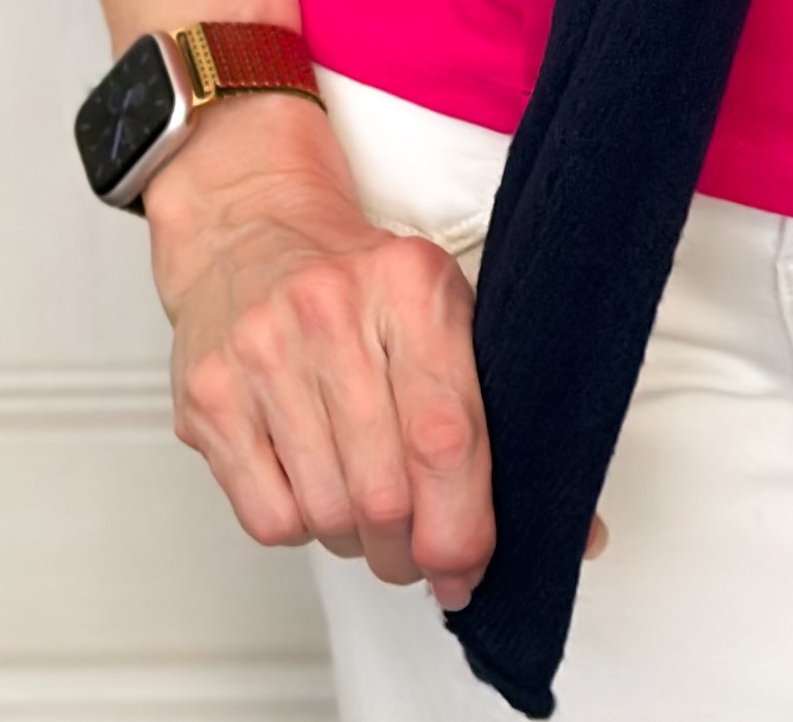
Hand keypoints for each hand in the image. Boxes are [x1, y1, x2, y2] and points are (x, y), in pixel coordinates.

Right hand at [146, 93, 607, 606]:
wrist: (251, 227)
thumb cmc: (360, 282)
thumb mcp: (443, 312)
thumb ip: (499, 416)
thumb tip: (582, 533)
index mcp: (410, 286)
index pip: (445, 436)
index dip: (463, 524)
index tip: (472, 565)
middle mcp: (331, 314)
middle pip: (384, 494)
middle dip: (411, 550)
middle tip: (421, 552)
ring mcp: (261, 355)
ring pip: (327, 515)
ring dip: (356, 541)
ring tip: (364, 504)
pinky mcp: (210, 398)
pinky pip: (270, 520)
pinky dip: (302, 527)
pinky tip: (313, 483)